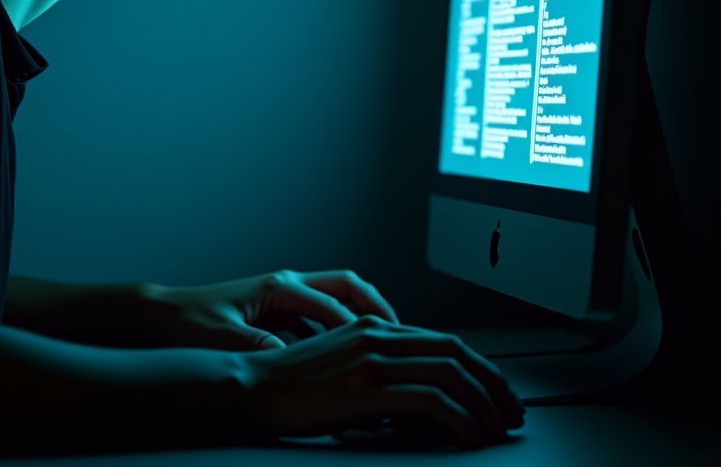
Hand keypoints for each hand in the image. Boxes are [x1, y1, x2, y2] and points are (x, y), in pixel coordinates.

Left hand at [151, 269, 397, 351]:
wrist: (163, 314)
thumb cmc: (189, 323)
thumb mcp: (224, 337)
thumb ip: (258, 347)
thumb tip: (290, 361)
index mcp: (277, 287)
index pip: (333, 305)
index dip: (360, 330)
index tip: (385, 351)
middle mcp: (286, 284)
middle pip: (348, 286)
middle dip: (377, 307)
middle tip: (404, 336)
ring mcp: (284, 294)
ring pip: (339, 297)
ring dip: (364, 316)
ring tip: (389, 345)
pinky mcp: (279, 309)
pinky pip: (323, 314)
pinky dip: (343, 329)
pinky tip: (350, 357)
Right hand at [243, 315, 525, 448]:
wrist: (251, 385)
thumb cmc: (290, 383)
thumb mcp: (340, 365)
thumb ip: (377, 369)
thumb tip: (418, 398)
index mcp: (372, 327)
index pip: (441, 340)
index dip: (478, 366)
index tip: (497, 393)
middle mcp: (376, 335)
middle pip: (455, 351)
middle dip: (493, 383)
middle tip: (511, 413)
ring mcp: (371, 360)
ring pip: (450, 373)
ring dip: (483, 404)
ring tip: (496, 430)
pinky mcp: (366, 389)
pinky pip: (431, 400)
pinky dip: (460, 420)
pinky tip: (469, 437)